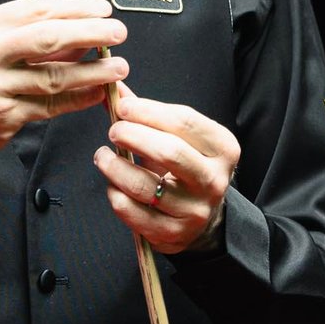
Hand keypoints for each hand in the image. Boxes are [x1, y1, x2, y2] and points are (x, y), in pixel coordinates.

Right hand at [0, 0, 128, 167]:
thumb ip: (30, 37)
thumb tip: (82, 32)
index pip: (37, 9)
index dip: (76, 8)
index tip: (103, 9)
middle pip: (48, 37)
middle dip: (90, 32)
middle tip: (118, 32)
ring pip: (54, 76)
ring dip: (92, 71)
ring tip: (118, 67)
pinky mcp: (3, 115)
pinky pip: (50, 106)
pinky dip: (78, 99)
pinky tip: (97, 94)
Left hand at [94, 80, 240, 254]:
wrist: (203, 217)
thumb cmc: (186, 167)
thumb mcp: (179, 137)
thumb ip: (148, 114)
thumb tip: (114, 88)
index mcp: (222, 148)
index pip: (184, 121)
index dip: (148, 111)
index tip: (122, 106)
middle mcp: (214, 180)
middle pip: (170, 152)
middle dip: (134, 136)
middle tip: (113, 131)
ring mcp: (194, 210)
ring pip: (146, 186)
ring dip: (115, 167)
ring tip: (102, 156)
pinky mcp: (173, 234)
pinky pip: (133, 213)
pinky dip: (116, 196)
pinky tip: (112, 185)